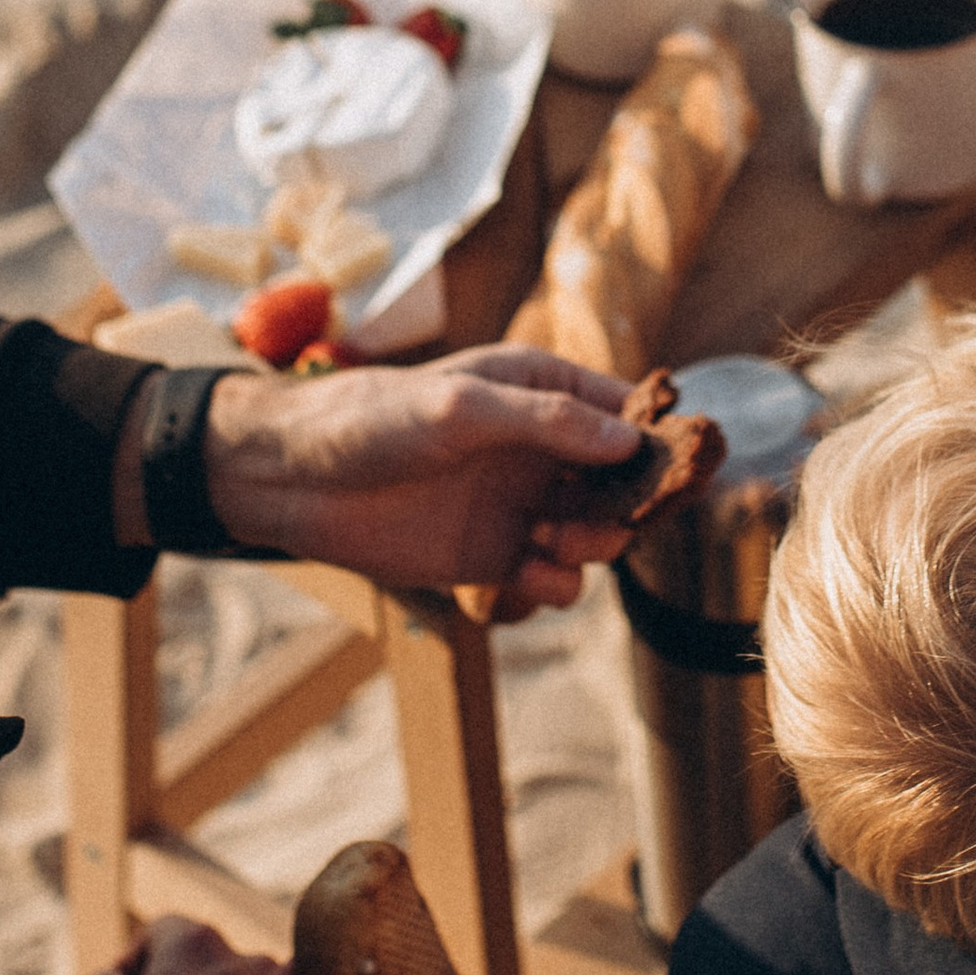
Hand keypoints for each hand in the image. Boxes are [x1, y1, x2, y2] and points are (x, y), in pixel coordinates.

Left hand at [203, 347, 641, 613]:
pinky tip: (531, 575)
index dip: (659, 440)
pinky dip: (555, 583)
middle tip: (612, 520)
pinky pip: (551, 579)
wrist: (291, 477)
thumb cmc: (371, 418)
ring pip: (595, 535)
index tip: (684, 468)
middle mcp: (539, 450)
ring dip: (593, 545)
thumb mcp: (462, 406)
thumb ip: (546, 423)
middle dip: (630, 505)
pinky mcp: (492, 558)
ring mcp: (519, 505)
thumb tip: (627, 440)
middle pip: (622, 483)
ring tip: (558, 544)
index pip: (625, 413)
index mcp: (540, 391)